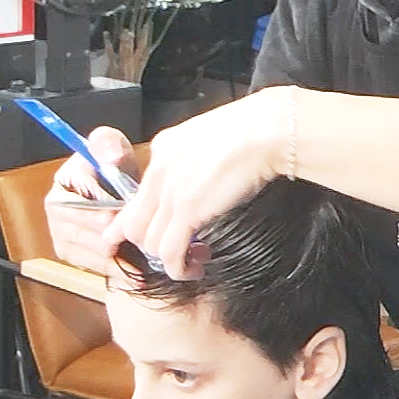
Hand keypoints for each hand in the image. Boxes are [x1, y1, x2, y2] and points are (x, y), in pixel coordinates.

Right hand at [44, 126, 139, 275]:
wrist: (111, 185)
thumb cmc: (111, 165)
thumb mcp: (111, 145)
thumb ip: (109, 144)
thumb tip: (111, 158)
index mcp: (63, 183)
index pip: (82, 201)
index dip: (105, 208)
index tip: (123, 210)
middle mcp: (56, 211)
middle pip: (87, 231)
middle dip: (114, 233)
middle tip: (138, 234)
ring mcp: (61, 234)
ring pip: (94, 251)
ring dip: (118, 253)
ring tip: (142, 251)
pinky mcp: (70, 253)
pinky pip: (94, 267)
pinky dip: (116, 269)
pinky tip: (134, 268)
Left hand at [103, 89, 288, 278]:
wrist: (265, 131)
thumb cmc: (251, 128)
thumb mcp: (209, 137)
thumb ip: (194, 158)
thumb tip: (198, 180)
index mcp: (163, 148)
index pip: (137, 194)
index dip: (141, 221)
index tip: (145, 234)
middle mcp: (158, 170)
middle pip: (133, 224)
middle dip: (151, 245)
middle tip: (175, 250)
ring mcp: (170, 191)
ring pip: (148, 242)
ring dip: (168, 260)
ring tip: (192, 260)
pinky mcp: (187, 210)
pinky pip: (169, 252)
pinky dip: (178, 268)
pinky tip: (192, 269)